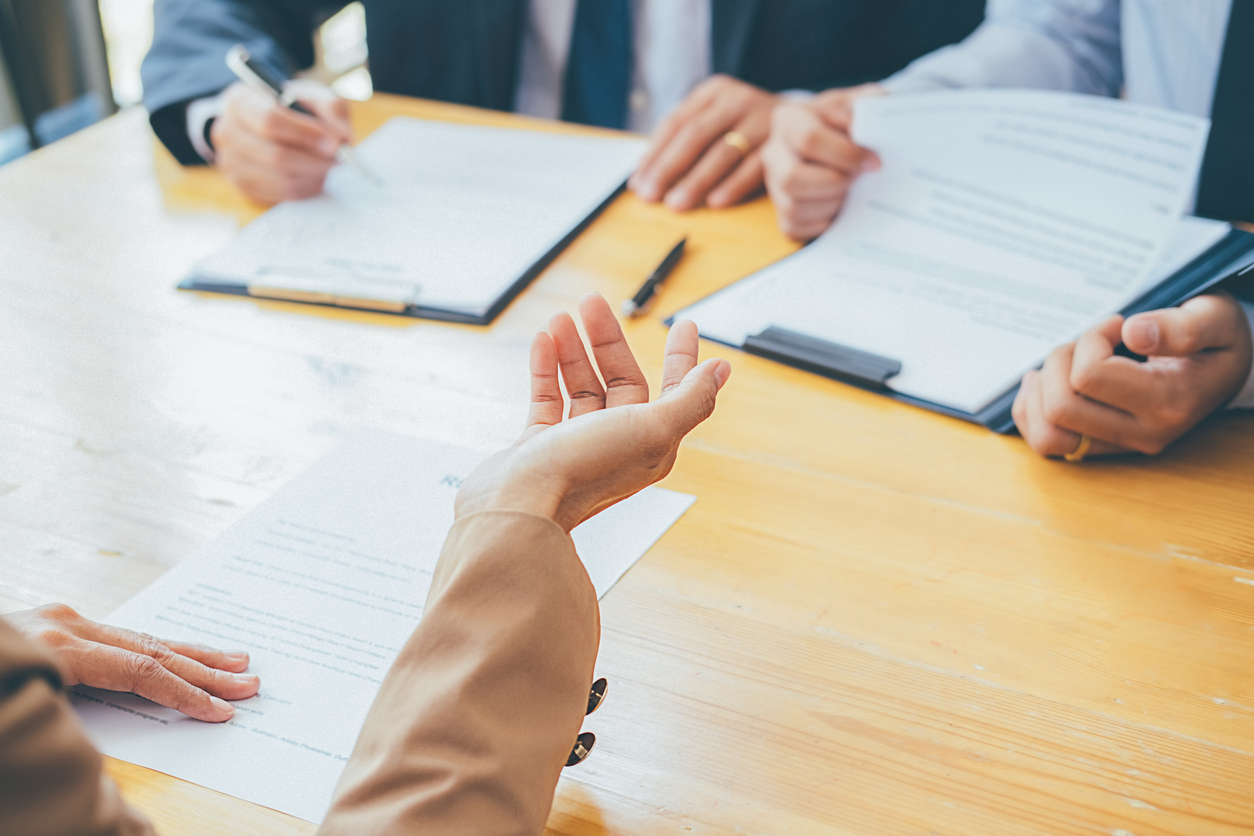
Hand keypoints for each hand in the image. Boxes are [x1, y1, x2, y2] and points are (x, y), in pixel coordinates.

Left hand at [7, 603, 258, 721]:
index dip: (186, 694)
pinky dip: (159, 646)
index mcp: (59, 649)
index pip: (141, 672)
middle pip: (152, 650)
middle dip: (206, 670)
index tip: (223, 711)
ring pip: (142, 637)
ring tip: (238, 659)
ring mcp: (62, 620)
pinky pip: (122, 636)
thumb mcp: (18, 716)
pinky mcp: (57, 623)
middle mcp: (67, 626)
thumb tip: (110, 773)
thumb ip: (67, 731)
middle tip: (251, 682)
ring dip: (193, 653)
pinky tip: (181, 649)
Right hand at [210, 80, 352, 203]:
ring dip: (312, 175)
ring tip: (325, 163)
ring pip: (281, 179)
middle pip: (275, 156)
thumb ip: (332, 111)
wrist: (270, 123)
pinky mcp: (242, 185)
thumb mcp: (314, 96)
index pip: (269, 120)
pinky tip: (312, 173)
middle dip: (314, 160)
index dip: (305, 134)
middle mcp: (227, 131)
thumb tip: (342, 141)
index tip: (333, 143)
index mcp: (240, 100)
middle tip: (338, 159)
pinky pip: (281, 194)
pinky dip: (304, 187)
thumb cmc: (293, 108)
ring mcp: (230, 161)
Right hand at [456, 293, 731, 531]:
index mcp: (651, 445)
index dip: (681, 358)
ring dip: (574, 351)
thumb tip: (720, 370)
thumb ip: (690, 399)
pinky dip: (546, 370)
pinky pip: (547, 400)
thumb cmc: (584, 472)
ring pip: (581, 388)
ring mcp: (576, 447)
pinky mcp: (539, 448)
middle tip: (592, 303)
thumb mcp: (652, 429)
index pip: (674, 392)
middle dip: (608, 341)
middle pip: (621, 382)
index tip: (683, 325)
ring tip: (562, 320)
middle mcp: (616, 446)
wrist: (519, 506)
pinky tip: (543, 344)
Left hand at [629, 75, 777, 211]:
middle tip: (651, 196)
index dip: (654, 155)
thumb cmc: (748, 128)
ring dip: (696, 181)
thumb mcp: (717, 120)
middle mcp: (737, 99)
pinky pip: (754, 166)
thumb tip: (644, 175)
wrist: (807, 122)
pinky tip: (716, 202)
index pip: (675, 123)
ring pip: (722, 152)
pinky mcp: (781, 141)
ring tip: (677, 204)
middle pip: (695, 136)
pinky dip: (733, 186)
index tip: (638, 182)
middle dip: (668, 169)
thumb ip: (684, 140)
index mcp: (714, 92)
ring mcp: (761, 118)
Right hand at [762, 84, 883, 240]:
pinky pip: (796, 228)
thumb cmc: (853, 121)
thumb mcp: (862, 102)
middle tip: (857, 179)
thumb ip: (870, 106)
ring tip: (850, 190)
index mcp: (789, 119)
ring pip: (794, 207)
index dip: (846, 155)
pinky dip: (824, 221)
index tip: (874, 162)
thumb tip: (877, 131)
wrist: (842, 139)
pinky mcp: (781, 213)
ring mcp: (774, 185)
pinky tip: (840, 205)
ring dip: (831, 203)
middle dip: (835, 183)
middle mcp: (774, 152)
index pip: (809, 139)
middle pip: (792, 179)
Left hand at [1012, 294, 1253, 457]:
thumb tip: (1135, 333)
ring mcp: (1119, 445)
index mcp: (1170, 402)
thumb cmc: (1215, 341)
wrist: (1224, 372)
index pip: (1090, 377)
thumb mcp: (1215, 320)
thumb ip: (1182, 327)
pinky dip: (1032, 409)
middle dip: (1060, 362)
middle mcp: (1142, 434)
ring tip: (1067, 362)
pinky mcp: (1100, 446)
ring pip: (1046, 434)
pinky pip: (1044, 441)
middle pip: (1060, 407)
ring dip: (1042, 390)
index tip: (1116, 324)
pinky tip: (1047, 381)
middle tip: (1088, 343)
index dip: (1091, 339)